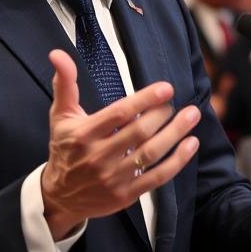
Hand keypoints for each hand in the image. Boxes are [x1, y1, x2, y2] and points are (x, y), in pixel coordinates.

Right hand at [40, 49, 201, 238]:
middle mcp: (98, 156)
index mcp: (83, 134)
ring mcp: (113, 178)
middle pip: (138, 133)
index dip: (145, 99)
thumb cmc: (64, 149)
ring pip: (150, 154)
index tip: (166, 88)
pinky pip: (156, 178)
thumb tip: (58, 54)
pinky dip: (177, 161)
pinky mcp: (125, 195)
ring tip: (192, 115)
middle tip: (175, 104)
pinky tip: (191, 144)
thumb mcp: (60, 116)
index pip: (119, 113)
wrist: (58, 197)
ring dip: (175, 134)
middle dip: (162, 115)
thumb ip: (65, 84)